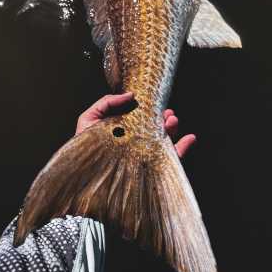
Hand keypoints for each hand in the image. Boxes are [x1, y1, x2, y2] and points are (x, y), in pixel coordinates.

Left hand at [75, 92, 195, 158]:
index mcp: (122, 131)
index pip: (140, 118)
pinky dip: (182, 148)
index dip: (150, 109)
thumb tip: (131, 94)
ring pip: (163, 141)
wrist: (83, 177)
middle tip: (167, 113)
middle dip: (163, 118)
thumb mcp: (89, 118)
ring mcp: (143, 156)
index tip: (156, 101)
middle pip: (154, 128)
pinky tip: (189, 138)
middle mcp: (134, 143)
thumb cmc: (82, 149)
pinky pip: (170, 159)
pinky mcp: (150, 170)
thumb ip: (107, 102)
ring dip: (172, 129)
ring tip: (173, 121)